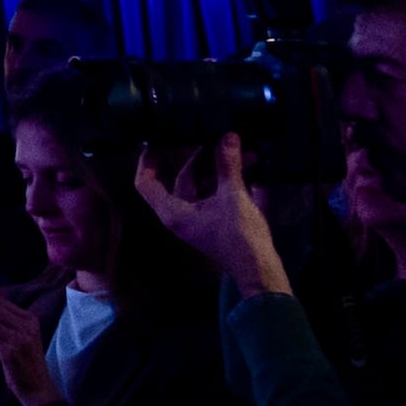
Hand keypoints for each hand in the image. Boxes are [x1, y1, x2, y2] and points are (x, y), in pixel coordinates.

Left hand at [131, 134, 289, 294]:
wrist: (260, 270)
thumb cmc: (239, 236)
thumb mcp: (233, 196)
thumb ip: (228, 165)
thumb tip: (227, 135)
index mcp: (173, 212)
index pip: (145, 184)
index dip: (147, 162)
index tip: (155, 142)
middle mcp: (180, 215)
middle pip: (182, 178)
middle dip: (202, 158)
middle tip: (218, 139)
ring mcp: (198, 219)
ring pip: (203, 185)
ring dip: (221, 168)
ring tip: (241, 150)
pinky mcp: (215, 221)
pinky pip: (215, 194)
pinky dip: (228, 180)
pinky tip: (248, 166)